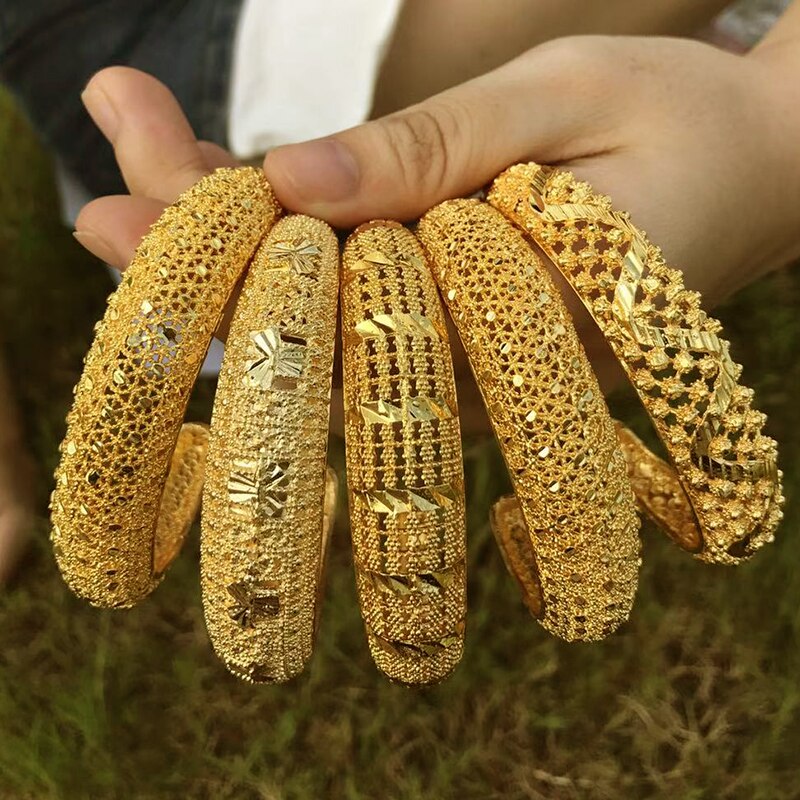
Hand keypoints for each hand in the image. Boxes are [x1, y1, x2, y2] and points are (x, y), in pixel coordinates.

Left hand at [75, 34, 799, 428]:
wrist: (762, 168)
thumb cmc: (683, 125)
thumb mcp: (561, 105)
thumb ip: (430, 152)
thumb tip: (290, 182)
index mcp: (503, 323)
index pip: (326, 310)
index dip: (219, 260)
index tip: (121, 206)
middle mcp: (474, 358)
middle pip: (302, 321)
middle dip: (196, 253)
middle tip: (95, 193)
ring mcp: (470, 345)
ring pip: (321, 306)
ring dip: (224, 239)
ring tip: (134, 149)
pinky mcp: (468, 313)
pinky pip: (360, 284)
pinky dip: (291, 234)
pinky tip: (230, 187)